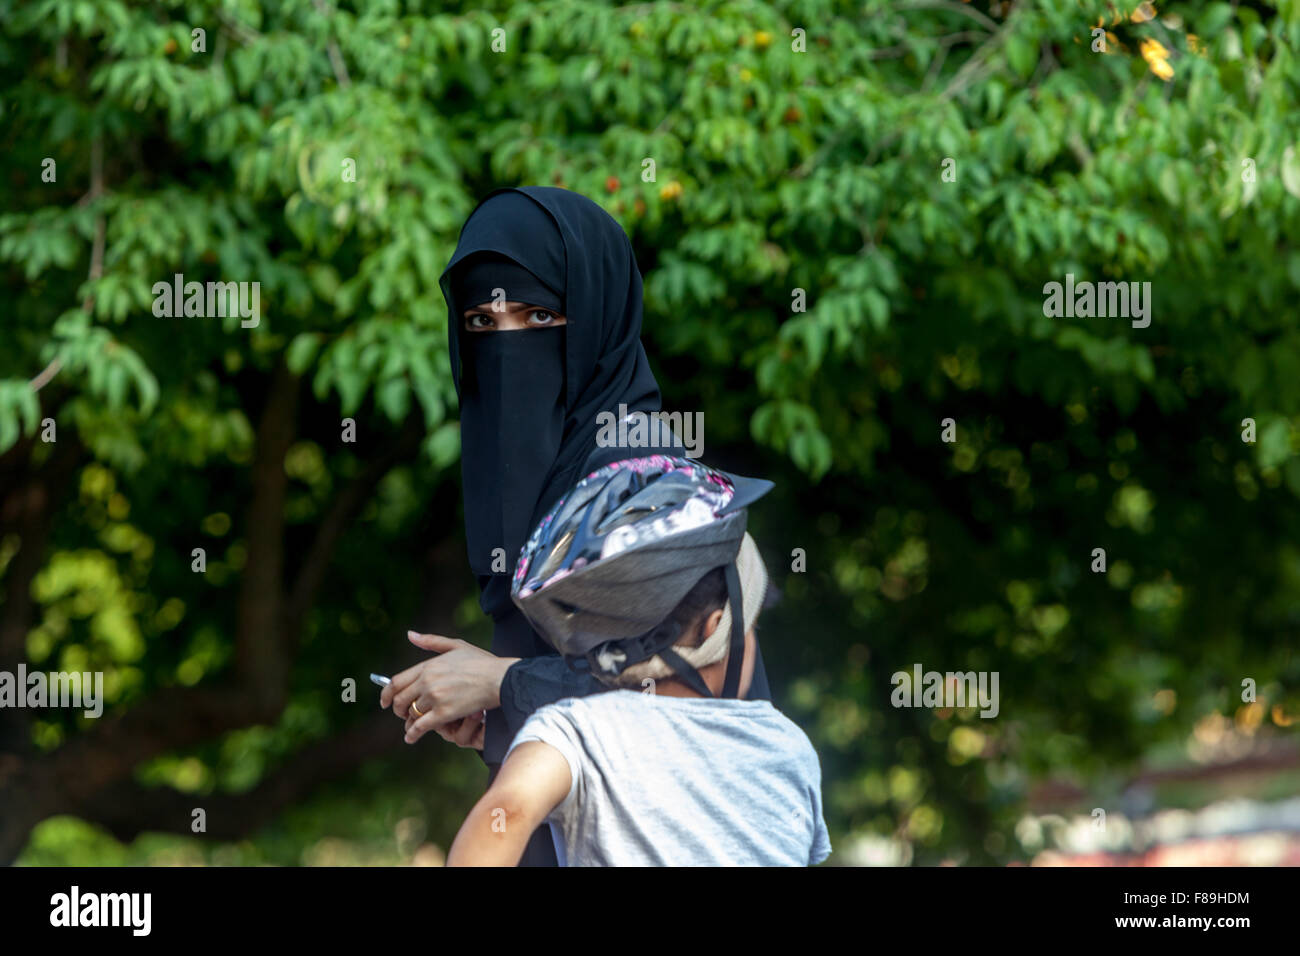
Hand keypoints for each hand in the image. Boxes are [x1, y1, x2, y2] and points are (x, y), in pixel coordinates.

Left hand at [379, 630, 517, 744]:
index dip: (386, 693)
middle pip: (400, 699)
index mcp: (428, 665)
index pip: (397, 681)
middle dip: (398, 709)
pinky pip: (421, 726)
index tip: (385, 701)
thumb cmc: (482, 662)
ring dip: (408, 721)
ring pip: (411, 713)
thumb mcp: (456, 645)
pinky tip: (410, 738)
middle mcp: (428, 681)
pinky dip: (413, 734)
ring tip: (410, 726)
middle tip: (402, 714)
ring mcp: (435, 697)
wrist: (500, 678)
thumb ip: (431, 641)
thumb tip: (410, 635)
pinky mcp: (444, 713)